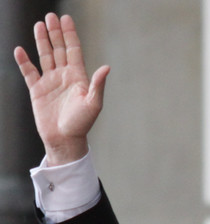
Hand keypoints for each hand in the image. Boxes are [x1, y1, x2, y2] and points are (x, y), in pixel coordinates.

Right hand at [14, 13, 109, 165]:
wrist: (65, 139)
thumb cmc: (82, 123)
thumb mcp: (93, 104)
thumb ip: (97, 84)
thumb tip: (106, 67)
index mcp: (78, 77)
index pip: (73, 50)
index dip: (70, 35)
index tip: (66, 19)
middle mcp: (64, 76)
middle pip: (59, 49)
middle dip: (55, 33)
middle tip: (50, 16)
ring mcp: (50, 82)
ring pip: (45, 56)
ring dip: (42, 41)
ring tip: (39, 25)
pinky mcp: (37, 90)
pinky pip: (29, 72)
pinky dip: (24, 61)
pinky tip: (20, 50)